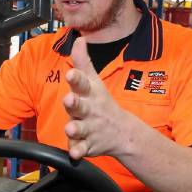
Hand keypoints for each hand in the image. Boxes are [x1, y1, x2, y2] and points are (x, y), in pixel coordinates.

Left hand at [63, 37, 132, 159]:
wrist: (122, 132)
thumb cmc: (101, 102)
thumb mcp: (93, 80)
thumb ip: (83, 61)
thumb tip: (78, 38)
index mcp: (89, 94)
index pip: (82, 83)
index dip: (76, 78)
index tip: (70, 72)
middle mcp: (89, 110)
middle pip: (80, 106)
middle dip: (74, 104)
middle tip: (69, 100)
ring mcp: (89, 128)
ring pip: (80, 129)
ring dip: (75, 129)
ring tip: (70, 129)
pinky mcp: (88, 145)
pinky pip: (83, 149)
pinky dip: (79, 151)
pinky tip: (75, 153)